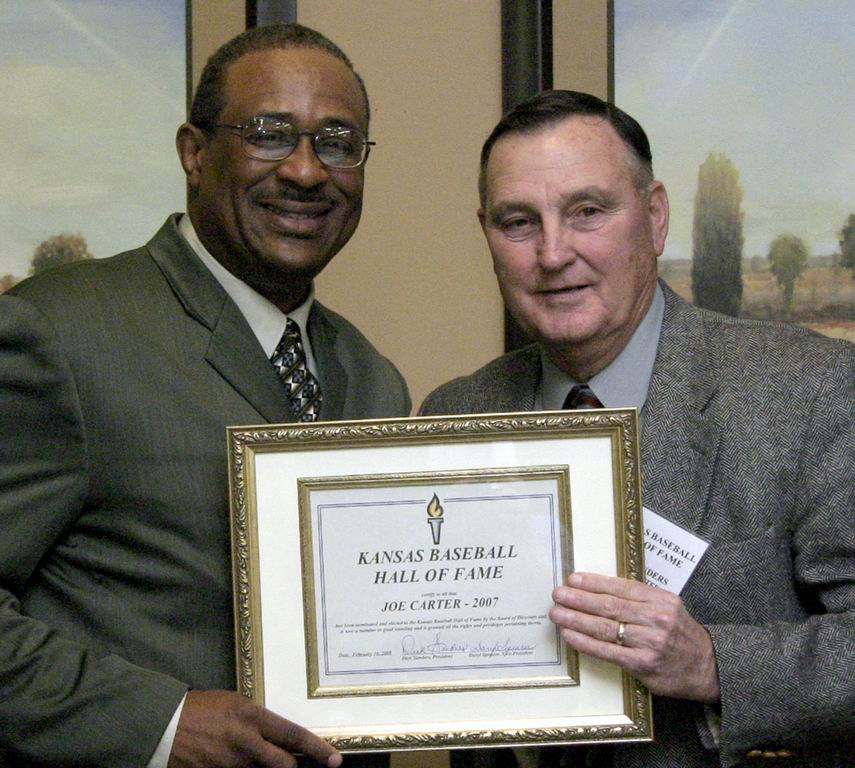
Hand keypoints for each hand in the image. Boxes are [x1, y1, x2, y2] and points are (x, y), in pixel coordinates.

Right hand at [167, 690, 341, 767]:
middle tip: (291, 764)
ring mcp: (231, 764)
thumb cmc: (201, 709)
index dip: (317, 748)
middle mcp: (246, 743)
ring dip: (260, 767)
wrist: (164, 724)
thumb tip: (276, 735)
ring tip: (244, 753)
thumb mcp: (235, 704)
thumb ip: (257, 721)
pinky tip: (230, 761)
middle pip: (283, 765)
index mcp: (252, 717)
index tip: (335, 759)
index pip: (293, 735)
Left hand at [550, 572, 719, 702]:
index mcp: (661, 599)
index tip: (572, 579)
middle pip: (610, 606)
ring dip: (576, 620)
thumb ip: (639, 598)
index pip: (621, 587)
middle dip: (579, 599)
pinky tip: (570, 636)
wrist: (708, 667)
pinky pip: (608, 652)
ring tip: (557, 614)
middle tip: (557, 594)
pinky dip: (586, 643)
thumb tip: (598, 590)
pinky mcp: (643, 665)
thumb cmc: (680, 633)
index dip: (594, 583)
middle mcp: (656, 619)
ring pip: (606, 628)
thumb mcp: (667, 606)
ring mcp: (650, 643)